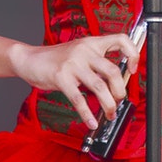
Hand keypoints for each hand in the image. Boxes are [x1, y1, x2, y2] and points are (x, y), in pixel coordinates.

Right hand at [9, 33, 139, 130]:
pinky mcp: (61, 77)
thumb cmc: (55, 60)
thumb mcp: (78, 54)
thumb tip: (116, 85)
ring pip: (99, 86)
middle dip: (120, 91)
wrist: (29, 59)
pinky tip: (91, 122)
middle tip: (118, 101)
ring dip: (108, 104)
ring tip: (109, 113)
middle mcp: (84, 50)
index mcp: (91, 43)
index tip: (133, 70)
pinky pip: (79, 99)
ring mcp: (72, 63)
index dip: (132, 54)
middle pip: (113, 71)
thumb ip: (96, 64)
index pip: (120, 39)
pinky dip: (87, 114)